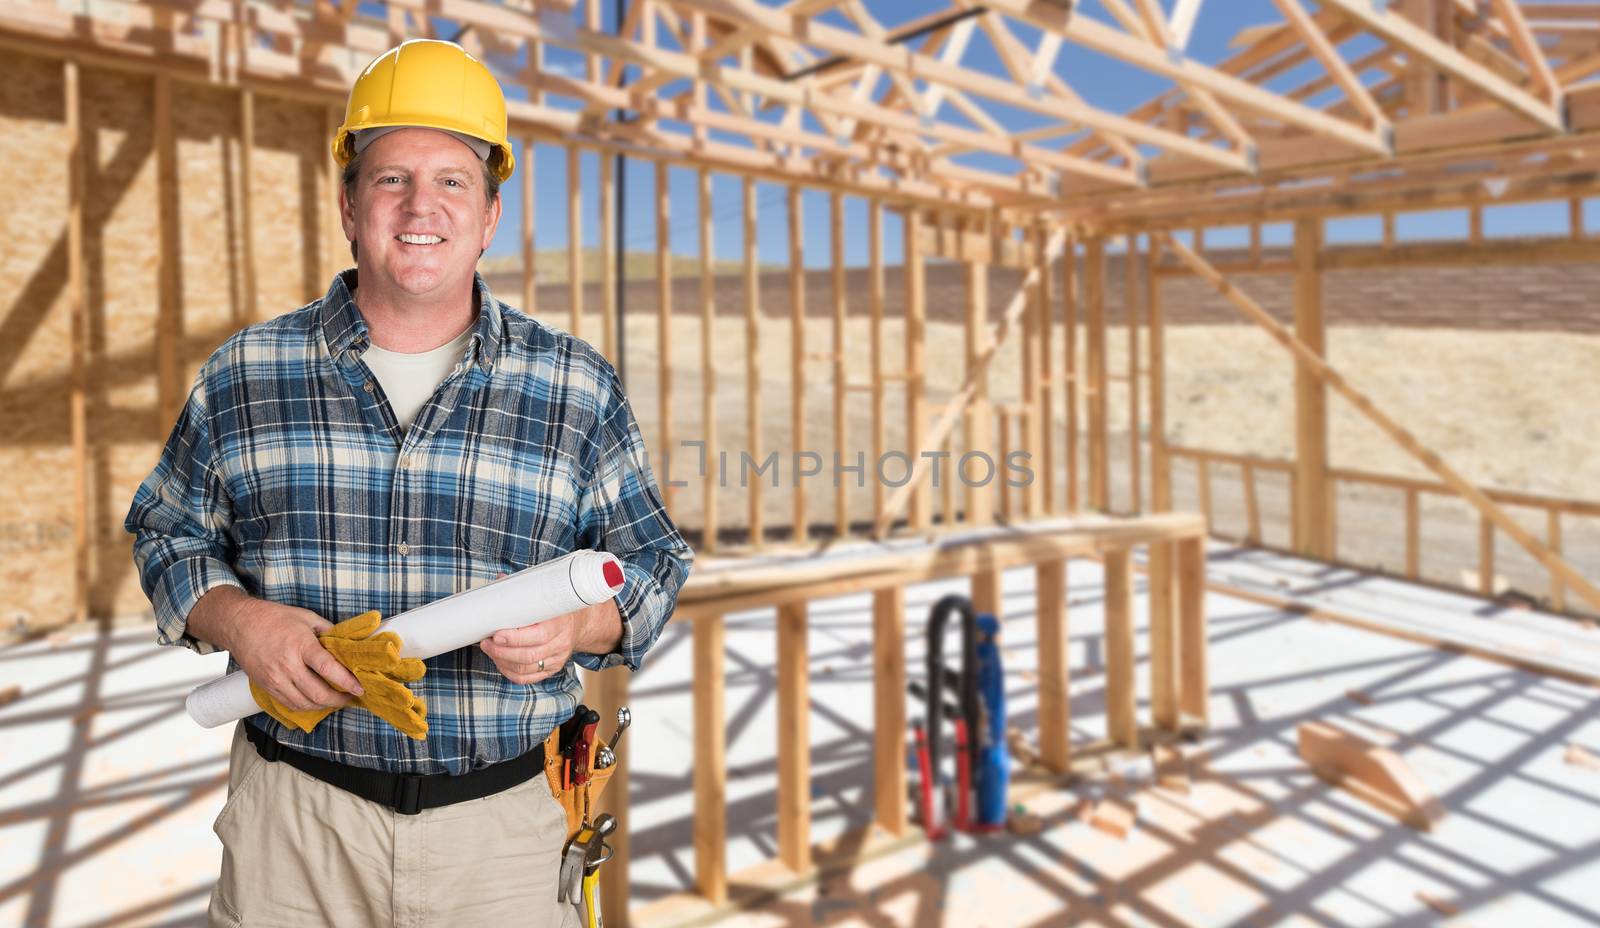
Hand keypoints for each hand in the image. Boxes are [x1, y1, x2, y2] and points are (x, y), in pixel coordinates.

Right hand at [225, 595, 363, 712]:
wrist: (239, 624)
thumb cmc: (273, 618)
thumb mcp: (306, 617)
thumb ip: (328, 631)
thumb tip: (346, 643)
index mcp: (301, 645)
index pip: (328, 669)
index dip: (347, 682)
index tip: (360, 688)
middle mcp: (287, 665)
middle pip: (318, 693)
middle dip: (339, 699)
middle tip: (351, 697)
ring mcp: (275, 679)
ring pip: (304, 704)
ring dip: (324, 706)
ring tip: (337, 701)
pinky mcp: (266, 686)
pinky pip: (290, 704)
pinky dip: (306, 706)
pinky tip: (316, 701)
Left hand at [479, 601, 619, 684]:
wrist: (579, 623)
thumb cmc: (557, 608)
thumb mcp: (546, 596)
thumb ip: (522, 589)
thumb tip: (498, 581)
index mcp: (560, 622)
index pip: (538, 635)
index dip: (515, 638)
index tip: (496, 634)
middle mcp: (561, 643)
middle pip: (529, 655)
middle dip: (502, 651)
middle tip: (487, 643)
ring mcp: (557, 658)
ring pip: (526, 669)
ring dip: (502, 661)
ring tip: (490, 650)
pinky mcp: (552, 669)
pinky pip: (527, 678)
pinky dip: (509, 672)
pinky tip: (500, 662)